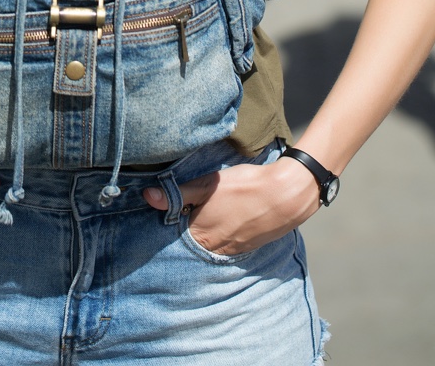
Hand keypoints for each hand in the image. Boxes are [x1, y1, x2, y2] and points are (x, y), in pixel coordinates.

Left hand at [143, 156, 320, 256]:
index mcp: (200, 234)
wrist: (286, 195)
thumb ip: (178, 194)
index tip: (159, 215)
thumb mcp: (207, 185)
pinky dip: (220, 235)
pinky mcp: (247, 246)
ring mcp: (232, 250)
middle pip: (190, 242)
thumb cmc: (244, 187)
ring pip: (208, 244)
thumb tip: (148, 196)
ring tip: (201, 216)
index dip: (167, 223)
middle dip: (183, 230)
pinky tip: (223, 220)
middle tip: (179, 214)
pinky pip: (225, 244)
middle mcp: (214, 248)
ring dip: (203, 233)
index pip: (173, 235)